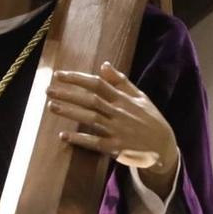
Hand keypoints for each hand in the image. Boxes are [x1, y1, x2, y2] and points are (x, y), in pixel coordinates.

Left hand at [47, 61, 178, 193]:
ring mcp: (118, 131)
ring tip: (51, 106)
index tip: (59, 75)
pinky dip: (80, 139)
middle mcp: (119, 113)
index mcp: (124, 99)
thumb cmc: (150, 119)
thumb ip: (121, 81)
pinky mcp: (116, 148)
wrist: (164, 147)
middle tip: (48, 90)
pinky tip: (64, 135)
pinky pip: (95, 143)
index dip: (77, 78)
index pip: (97, 84)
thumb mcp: (140, 97)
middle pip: (90, 100)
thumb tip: (104, 65)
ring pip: (90, 119)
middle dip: (68, 94)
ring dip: (70, 112)